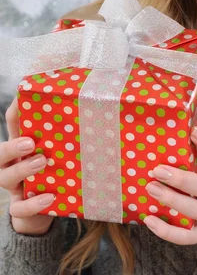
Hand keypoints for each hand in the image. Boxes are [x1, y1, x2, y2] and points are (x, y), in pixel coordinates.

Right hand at [0, 97, 55, 234]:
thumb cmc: (56, 167)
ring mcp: (14, 186)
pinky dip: (32, 204)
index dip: (16, 111)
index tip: (25, 98)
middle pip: (0, 153)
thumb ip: (66, 128)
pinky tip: (48, 197)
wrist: (51, 205)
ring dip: (22, 170)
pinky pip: (19, 208)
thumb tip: (80, 96)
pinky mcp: (21, 208)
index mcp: (22, 145)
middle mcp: (12, 164)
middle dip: (12, 147)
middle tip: (30, 142)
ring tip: (41, 162)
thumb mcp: (60, 146)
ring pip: (5, 178)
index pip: (13, 124)